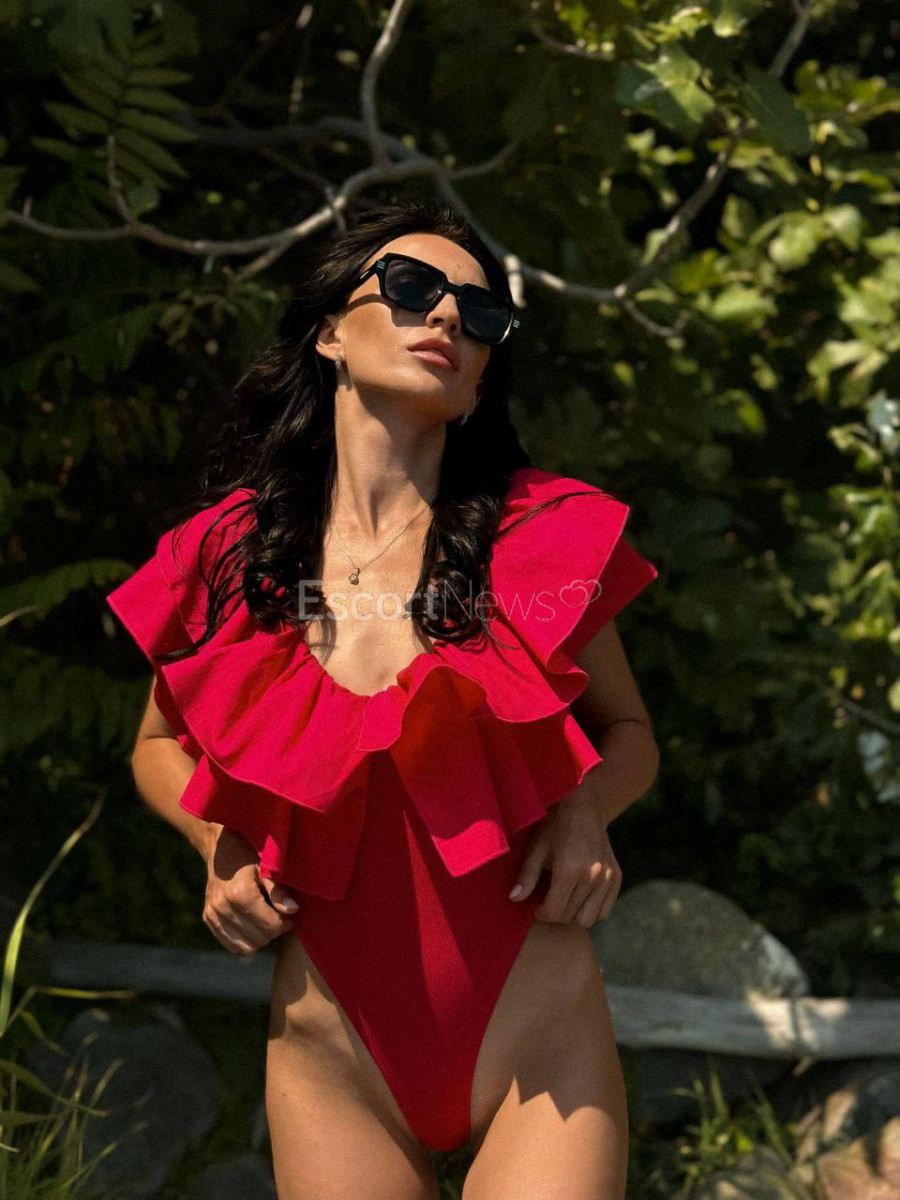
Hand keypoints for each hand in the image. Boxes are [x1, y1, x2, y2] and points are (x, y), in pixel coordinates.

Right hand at [202, 826, 298, 954]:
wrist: (221, 848)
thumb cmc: (249, 856)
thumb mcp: (267, 868)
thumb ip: (278, 891)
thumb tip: (293, 911)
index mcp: (241, 894)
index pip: (271, 926)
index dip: (285, 923)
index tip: (289, 914)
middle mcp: (224, 907)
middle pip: (260, 939)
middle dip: (274, 931)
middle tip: (279, 917)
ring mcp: (213, 914)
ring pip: (246, 947)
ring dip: (260, 938)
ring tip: (265, 921)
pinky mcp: (207, 919)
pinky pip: (231, 945)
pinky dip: (244, 941)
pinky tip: (252, 925)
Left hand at [509, 787, 621, 927]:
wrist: (583, 808)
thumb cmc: (554, 828)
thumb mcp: (536, 849)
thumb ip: (526, 876)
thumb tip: (514, 898)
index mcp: (570, 869)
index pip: (554, 912)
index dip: (541, 914)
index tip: (536, 907)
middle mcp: (593, 876)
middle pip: (570, 917)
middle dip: (555, 914)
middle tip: (548, 900)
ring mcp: (607, 878)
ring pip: (588, 919)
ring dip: (573, 914)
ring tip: (564, 899)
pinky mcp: (617, 877)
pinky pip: (604, 911)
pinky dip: (591, 910)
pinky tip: (580, 896)